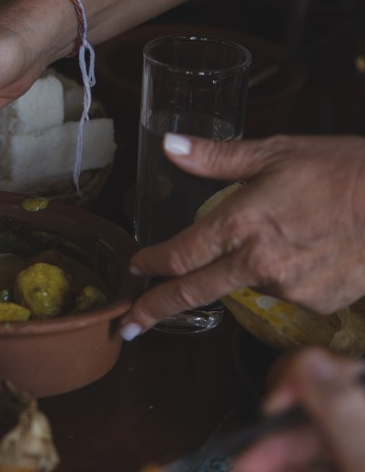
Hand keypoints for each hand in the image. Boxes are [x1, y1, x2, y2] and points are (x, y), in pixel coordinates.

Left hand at [120, 134, 364, 337]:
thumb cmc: (343, 170)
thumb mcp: (276, 151)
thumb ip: (217, 156)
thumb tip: (169, 146)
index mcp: (240, 222)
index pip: (180, 254)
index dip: (151, 263)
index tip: (134, 269)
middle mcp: (257, 263)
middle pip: (193, 293)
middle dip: (155, 309)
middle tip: (128, 325)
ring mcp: (287, 288)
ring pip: (247, 285)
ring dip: (246, 270)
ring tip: (286, 232)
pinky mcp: (315, 303)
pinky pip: (288, 291)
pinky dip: (289, 274)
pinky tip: (313, 247)